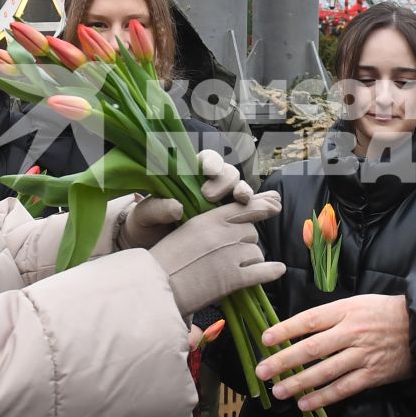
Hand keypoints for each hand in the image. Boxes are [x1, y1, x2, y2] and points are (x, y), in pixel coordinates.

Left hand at [118, 150, 252, 249]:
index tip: (206, 170)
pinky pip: (249, 211)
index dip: (210, 161)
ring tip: (241, 200)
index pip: (206, 160)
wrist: (152, 257)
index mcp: (188, 177)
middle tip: (210, 196)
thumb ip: (156, 208)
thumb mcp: (144, 217)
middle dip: (225, 180)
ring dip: (244, 191)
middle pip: (227, 173)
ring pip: (241, 190)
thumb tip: (176, 207)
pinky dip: (262, 206)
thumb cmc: (145, 227)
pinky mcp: (230, 223)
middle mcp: (210, 187)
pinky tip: (272, 206)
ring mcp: (222, 205)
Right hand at [146, 191, 282, 314]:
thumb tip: (226, 227)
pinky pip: (262, 272)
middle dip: (246, 243)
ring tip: (234, 270)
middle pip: (251, 233)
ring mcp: (230, 256)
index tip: (273, 205)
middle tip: (231, 255)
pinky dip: (271, 271)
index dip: (260, 207)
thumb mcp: (185, 234)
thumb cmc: (164, 263)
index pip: (243, 207)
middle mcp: (223, 234)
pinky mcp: (234, 279)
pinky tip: (277, 270)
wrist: (155, 288)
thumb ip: (207, 227)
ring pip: (256, 253)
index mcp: (208, 219)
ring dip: (251, 261)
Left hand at [256, 294, 411, 411]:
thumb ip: (331, 316)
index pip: (309, 320)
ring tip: (278, 391)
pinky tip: (305, 404)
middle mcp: (351, 333)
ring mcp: (362, 355)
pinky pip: (343, 389)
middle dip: (283, 361)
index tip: (265, 339)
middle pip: (311, 348)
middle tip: (262, 371)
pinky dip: (323, 398)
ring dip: (298, 383)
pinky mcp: (372, 375)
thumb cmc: (385, 313)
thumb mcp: (358, 303)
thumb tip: (299, 330)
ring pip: (324, 372)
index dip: (285, 330)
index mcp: (345, 311)